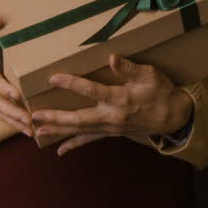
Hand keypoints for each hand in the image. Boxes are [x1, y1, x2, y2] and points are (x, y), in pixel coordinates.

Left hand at [32, 54, 193, 155]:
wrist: (172, 116)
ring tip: (37, 131)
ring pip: (80, 130)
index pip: (92, 90)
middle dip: (56, 116)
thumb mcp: (150, 75)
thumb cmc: (161, 91)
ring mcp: (110, 127)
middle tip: (35, 115)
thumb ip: (129, 68)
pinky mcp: (111, 133)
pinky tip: (59, 149)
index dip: (72, 84)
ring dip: (59, 130)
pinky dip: (74, 144)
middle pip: (79, 118)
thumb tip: (111, 58)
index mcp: (121, 98)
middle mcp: (112, 115)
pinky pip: (90, 139)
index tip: (54, 78)